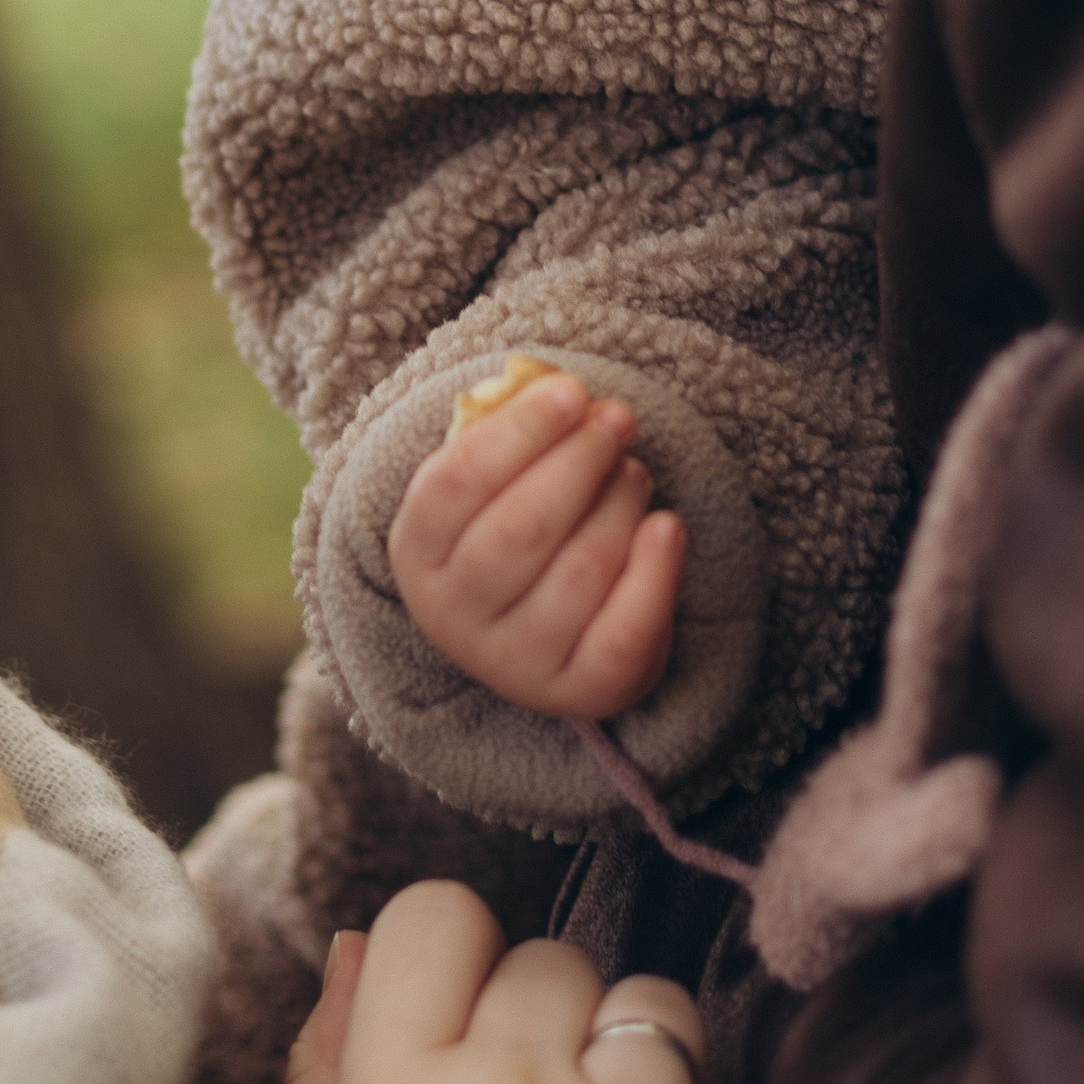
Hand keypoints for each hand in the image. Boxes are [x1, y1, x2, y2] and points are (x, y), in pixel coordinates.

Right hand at [387, 370, 684, 716]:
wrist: (532, 636)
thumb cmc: (511, 529)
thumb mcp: (489, 487)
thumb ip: (510, 439)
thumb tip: (561, 393)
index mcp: (417, 552)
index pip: (459, 481)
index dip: (520, 431)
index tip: (571, 390)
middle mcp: (454, 617)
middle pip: (522, 527)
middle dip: (580, 460)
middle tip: (619, 418)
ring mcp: (514, 663)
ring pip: (578, 572)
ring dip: (618, 504)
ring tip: (634, 470)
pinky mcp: (578, 692)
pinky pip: (624, 632)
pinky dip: (655, 572)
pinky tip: (667, 526)